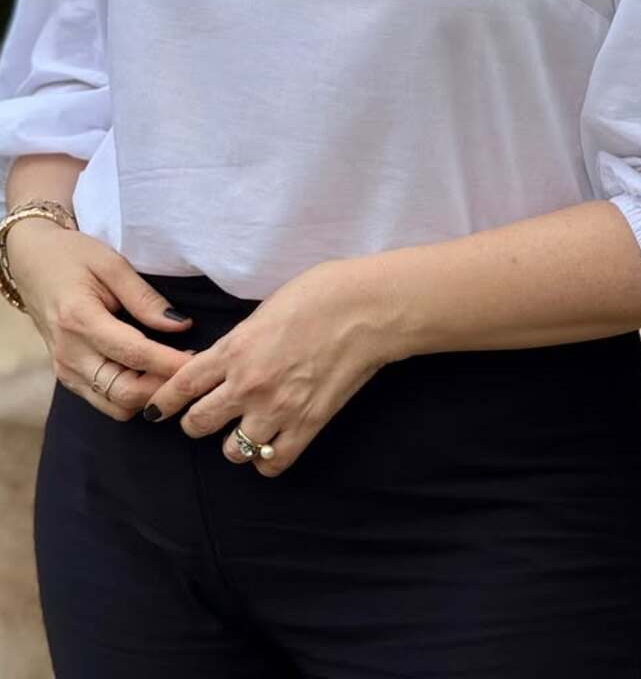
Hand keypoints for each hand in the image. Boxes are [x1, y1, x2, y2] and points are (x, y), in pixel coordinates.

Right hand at [6, 219, 195, 420]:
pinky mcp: (67, 376)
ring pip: (116, 405)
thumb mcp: (112, 265)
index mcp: (80, 320)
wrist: (32, 262)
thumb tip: (181, 325)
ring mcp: (65, 370)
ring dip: (149, 395)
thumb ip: (145, 299)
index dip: (171, 363)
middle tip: (191, 367)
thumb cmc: (73, 257)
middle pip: (125, 392)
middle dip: (163, 386)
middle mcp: (70, 353)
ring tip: (173, 369)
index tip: (200, 360)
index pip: (135, 354)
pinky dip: (132, 396)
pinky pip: (104, 401)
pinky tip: (150, 373)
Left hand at [142, 257, 394, 476]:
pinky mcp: (307, 426)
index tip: (155, 410)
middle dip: (194, 423)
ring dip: (233, 443)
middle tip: (204, 417)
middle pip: (198, 423)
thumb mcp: (265, 308)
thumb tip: (228, 356)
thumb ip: (240, 339)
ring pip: (231, 451)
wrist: (367, 310)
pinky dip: (266, 461)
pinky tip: (271, 446)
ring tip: (244, 431)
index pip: (182, 385)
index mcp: (235, 348)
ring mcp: (277, 410)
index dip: (162, 401)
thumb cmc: (321, 294)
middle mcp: (248, 384)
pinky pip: (272, 465)